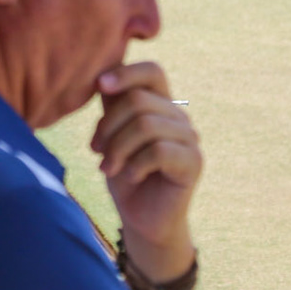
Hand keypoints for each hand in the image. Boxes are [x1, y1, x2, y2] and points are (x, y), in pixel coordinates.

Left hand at [91, 62, 199, 274]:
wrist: (141, 218)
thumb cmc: (124, 173)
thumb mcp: (111, 135)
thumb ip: (112, 105)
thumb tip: (100, 75)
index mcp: (159, 104)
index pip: (152, 71)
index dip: (126, 73)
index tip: (100, 86)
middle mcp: (178, 116)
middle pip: (138, 100)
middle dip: (108, 126)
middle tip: (96, 150)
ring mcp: (189, 139)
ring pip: (146, 124)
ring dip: (118, 148)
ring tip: (107, 167)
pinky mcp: (194, 162)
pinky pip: (159, 151)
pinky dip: (135, 164)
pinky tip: (130, 176)